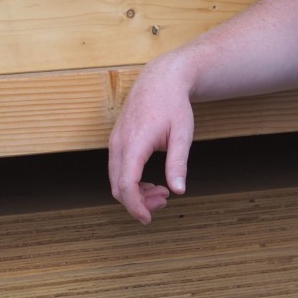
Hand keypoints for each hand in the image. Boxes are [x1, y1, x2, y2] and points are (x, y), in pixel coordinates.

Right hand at [108, 56, 196, 223]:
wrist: (161, 79)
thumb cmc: (173, 104)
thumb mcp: (182, 133)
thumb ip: (178, 163)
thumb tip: (179, 190)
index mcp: (135, 143)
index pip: (126, 184)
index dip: (135, 206)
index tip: (147, 219)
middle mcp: (119, 143)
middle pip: (118, 187)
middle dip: (138, 202)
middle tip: (164, 201)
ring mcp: (115, 141)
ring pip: (116, 179)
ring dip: (135, 193)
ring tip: (162, 192)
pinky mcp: (117, 141)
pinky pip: (118, 169)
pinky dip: (131, 181)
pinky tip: (151, 181)